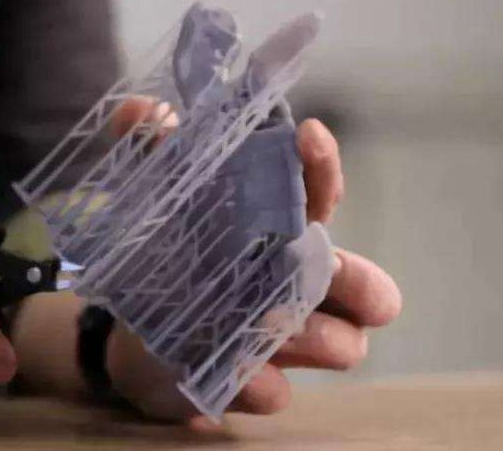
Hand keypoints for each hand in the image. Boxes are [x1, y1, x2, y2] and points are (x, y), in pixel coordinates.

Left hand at [104, 117, 401, 425]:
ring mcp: (287, 341)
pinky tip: (233, 370)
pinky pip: (278, 393)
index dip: (322, 166)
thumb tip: (140, 110)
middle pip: (372, 290)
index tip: (307, 134)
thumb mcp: (155, 200)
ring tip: (261, 319)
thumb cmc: (167, 255)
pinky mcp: (255, 384)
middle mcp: (301, 287)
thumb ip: (150, 151)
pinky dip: (259, 383)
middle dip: (357, 280)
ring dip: (309, 333)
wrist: (131, 331)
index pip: (322, 196)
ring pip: (344, 345)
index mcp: (282, 231)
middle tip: (316, 267)